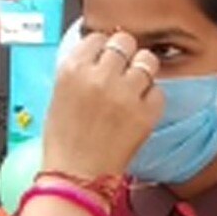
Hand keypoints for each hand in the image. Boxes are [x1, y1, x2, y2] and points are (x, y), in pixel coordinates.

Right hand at [42, 31, 162, 180]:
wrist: (75, 178)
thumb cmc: (64, 144)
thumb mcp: (58, 97)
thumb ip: (79, 72)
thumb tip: (99, 57)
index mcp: (72, 69)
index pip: (97, 37)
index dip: (102, 49)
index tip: (104, 59)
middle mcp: (99, 76)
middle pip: (125, 41)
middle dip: (124, 55)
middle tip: (121, 73)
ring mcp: (125, 93)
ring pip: (147, 60)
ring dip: (141, 72)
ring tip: (132, 90)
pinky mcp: (146, 112)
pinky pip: (158, 91)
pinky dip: (150, 99)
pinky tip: (136, 112)